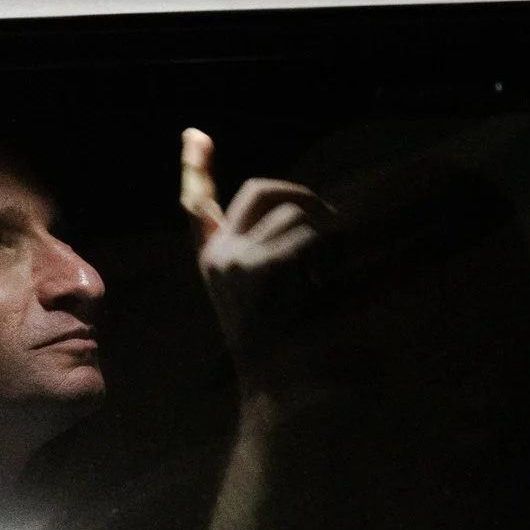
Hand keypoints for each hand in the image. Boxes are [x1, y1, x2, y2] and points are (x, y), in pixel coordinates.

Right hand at [179, 127, 332, 371]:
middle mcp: (217, 257)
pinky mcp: (255, 270)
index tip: (196, 134)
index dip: (194, 166)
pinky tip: (326, 286)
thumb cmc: (287, 356)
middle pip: (264, 189)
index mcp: (215, 260)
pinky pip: (306, 236)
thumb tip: (310, 223)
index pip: (197, 203)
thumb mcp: (274, 301)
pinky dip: (329, 253)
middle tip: (335, 225)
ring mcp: (233, 261)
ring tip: (332, 273)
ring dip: (328, 233)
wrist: (280, 396)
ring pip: (295, 212)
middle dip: (307, 197)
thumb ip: (274, 261)